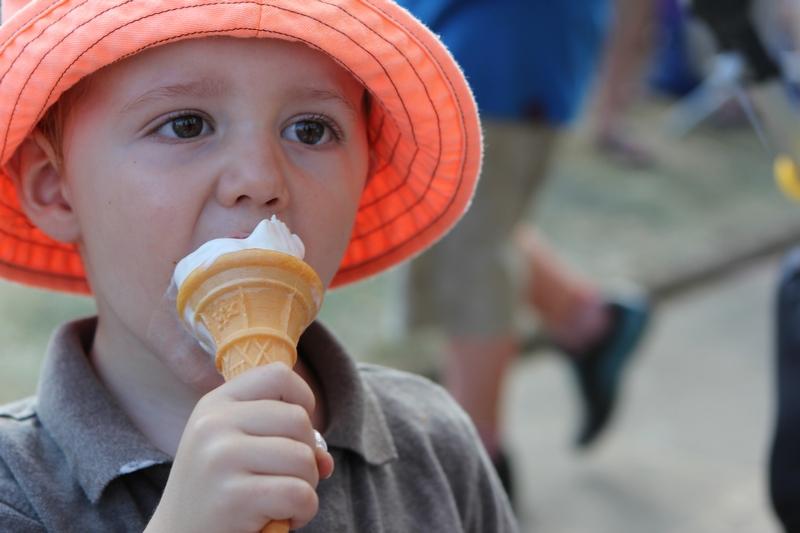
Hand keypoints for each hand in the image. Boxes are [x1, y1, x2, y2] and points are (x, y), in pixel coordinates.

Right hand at [145, 363, 333, 532]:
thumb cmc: (217, 492)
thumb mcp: (237, 450)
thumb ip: (283, 439)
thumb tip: (324, 458)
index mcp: (215, 405)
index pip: (278, 375)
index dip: (303, 400)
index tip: (297, 431)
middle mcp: (214, 425)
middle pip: (298, 420)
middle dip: (307, 455)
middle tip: (287, 479)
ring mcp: (221, 458)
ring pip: (304, 458)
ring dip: (307, 486)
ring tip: (282, 501)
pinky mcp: (233, 497)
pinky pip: (299, 494)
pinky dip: (304, 511)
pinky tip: (282, 518)